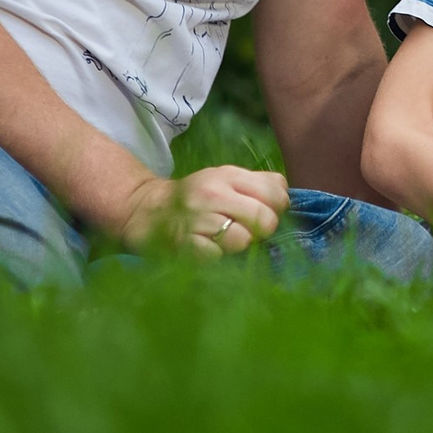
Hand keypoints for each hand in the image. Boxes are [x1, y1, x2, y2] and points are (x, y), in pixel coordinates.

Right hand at [119, 164, 288, 258]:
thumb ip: (257, 182)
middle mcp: (212, 194)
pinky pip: (217, 257)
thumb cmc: (196, 197)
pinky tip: (209, 249)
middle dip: (263, 230)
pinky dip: (217, 257)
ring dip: (240, 245)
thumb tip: (285, 192)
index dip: (278, 207)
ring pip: (243, 240)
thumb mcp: (225, 178)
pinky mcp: (184, 245)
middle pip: (264, 219)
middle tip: (249, 230)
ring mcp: (197, 220)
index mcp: (227, 175)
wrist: (146, 210)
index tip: (268, 212)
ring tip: (226, 240)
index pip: (274, 191)